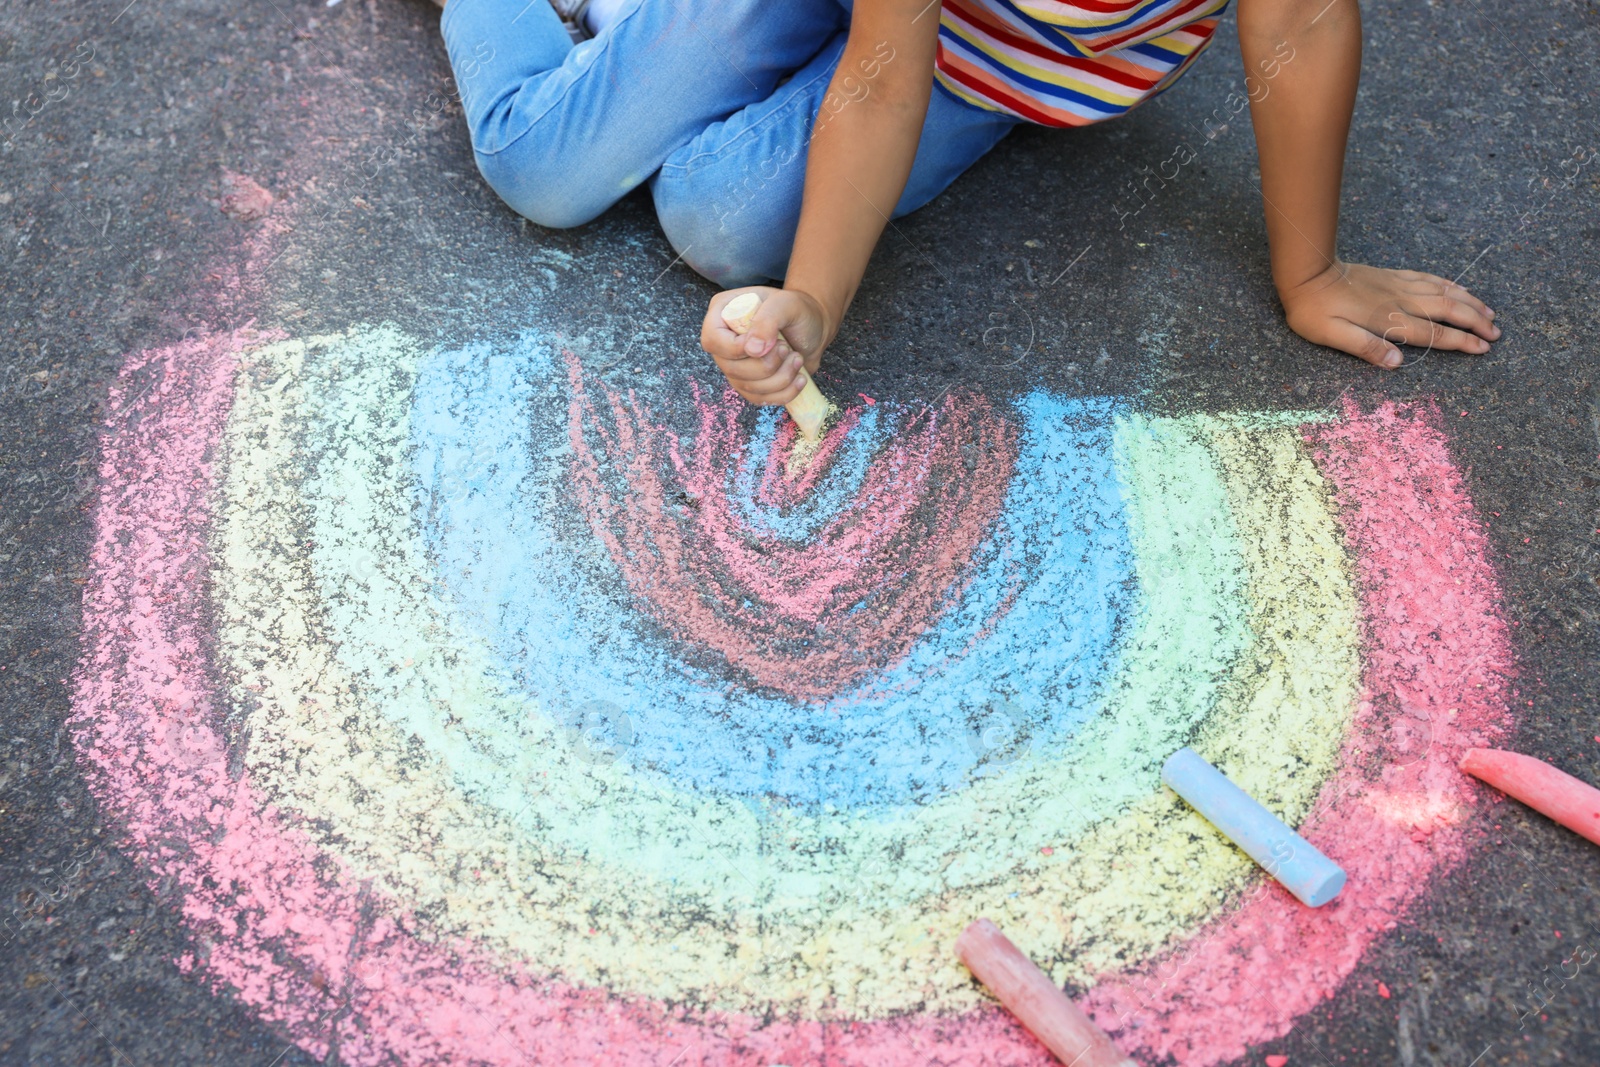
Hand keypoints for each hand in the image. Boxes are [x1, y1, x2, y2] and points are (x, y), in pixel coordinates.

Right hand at [700, 286, 831, 405]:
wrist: (812, 328)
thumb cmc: (797, 310)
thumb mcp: (786, 304)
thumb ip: (767, 321)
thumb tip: (752, 350)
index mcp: (723, 313)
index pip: (713, 340)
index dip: (737, 348)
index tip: (770, 343)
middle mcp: (723, 342)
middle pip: (731, 368)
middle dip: (766, 364)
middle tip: (787, 348)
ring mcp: (734, 365)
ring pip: (747, 387)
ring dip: (780, 377)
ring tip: (797, 358)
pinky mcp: (749, 384)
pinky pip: (759, 399)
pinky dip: (784, 392)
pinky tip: (799, 378)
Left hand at [1279, 261, 1500, 368]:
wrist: (1307, 273)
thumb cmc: (1314, 311)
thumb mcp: (1333, 336)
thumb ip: (1366, 348)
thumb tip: (1398, 363)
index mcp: (1389, 320)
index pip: (1434, 334)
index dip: (1461, 341)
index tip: (1483, 348)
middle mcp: (1400, 300)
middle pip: (1448, 310)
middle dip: (1476, 322)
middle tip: (1496, 333)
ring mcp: (1398, 285)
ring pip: (1444, 292)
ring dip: (1469, 302)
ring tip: (1490, 312)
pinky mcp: (1392, 276)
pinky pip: (1428, 278)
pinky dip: (1449, 284)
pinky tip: (1458, 288)